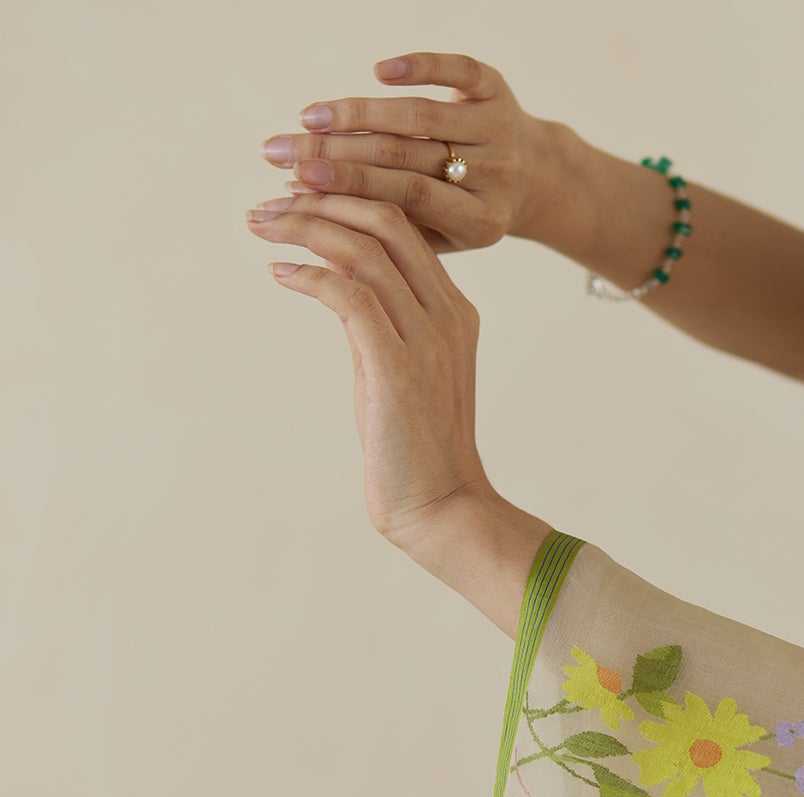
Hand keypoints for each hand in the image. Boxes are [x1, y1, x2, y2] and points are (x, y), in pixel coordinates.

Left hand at [245, 192, 492, 553]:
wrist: (440, 507)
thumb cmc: (413, 446)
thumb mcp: (394, 367)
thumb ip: (376, 319)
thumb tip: (335, 277)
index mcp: (454, 310)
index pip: (405, 226)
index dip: (348, 198)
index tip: (299, 195)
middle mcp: (447, 315)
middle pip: (387, 221)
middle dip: (322, 198)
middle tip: (271, 201)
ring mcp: (427, 340)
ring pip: (366, 251)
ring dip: (306, 228)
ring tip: (263, 224)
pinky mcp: (398, 369)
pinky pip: (350, 298)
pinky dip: (309, 276)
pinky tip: (279, 273)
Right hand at [256, 52, 558, 255]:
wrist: (536, 180)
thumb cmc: (468, 213)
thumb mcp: (443, 240)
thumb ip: (391, 235)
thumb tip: (312, 233)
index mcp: (479, 221)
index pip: (405, 199)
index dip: (350, 189)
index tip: (297, 184)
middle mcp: (492, 173)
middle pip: (403, 156)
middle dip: (336, 152)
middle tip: (280, 152)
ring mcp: (497, 128)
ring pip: (420, 114)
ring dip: (358, 113)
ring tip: (307, 118)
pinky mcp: (496, 88)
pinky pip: (455, 70)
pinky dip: (416, 65)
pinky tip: (378, 71)